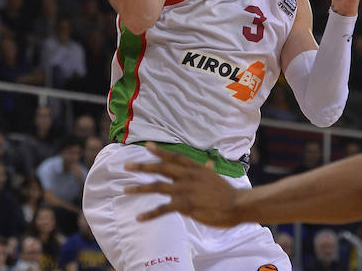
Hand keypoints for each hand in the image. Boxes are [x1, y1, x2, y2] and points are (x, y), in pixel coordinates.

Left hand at [124, 144, 239, 226]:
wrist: (236, 204)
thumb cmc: (226, 192)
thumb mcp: (215, 176)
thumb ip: (207, 170)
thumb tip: (208, 163)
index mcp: (194, 167)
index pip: (174, 156)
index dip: (160, 151)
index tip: (147, 146)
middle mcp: (187, 175)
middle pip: (160, 168)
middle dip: (142, 166)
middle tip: (126, 166)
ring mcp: (184, 190)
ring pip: (157, 187)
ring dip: (139, 188)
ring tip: (125, 189)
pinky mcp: (184, 205)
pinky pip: (162, 209)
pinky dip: (150, 213)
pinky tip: (139, 217)